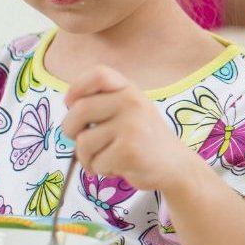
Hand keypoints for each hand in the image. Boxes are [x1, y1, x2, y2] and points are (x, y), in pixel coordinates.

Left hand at [62, 66, 199, 192]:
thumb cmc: (144, 140)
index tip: (72, 104)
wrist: (176, 166)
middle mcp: (132, 102)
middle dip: (71, 130)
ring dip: (88, 157)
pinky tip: (120, 167)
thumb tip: (69, 104)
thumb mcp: (129, 112)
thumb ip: (104, 102)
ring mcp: (132, 125)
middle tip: (83, 142)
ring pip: (83, 142)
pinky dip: (101, 170)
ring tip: (109, 157)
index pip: (98, 74)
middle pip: (79, 110)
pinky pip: (95, 162)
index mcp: (130, 90)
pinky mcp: (129, 150)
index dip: (77, 88)